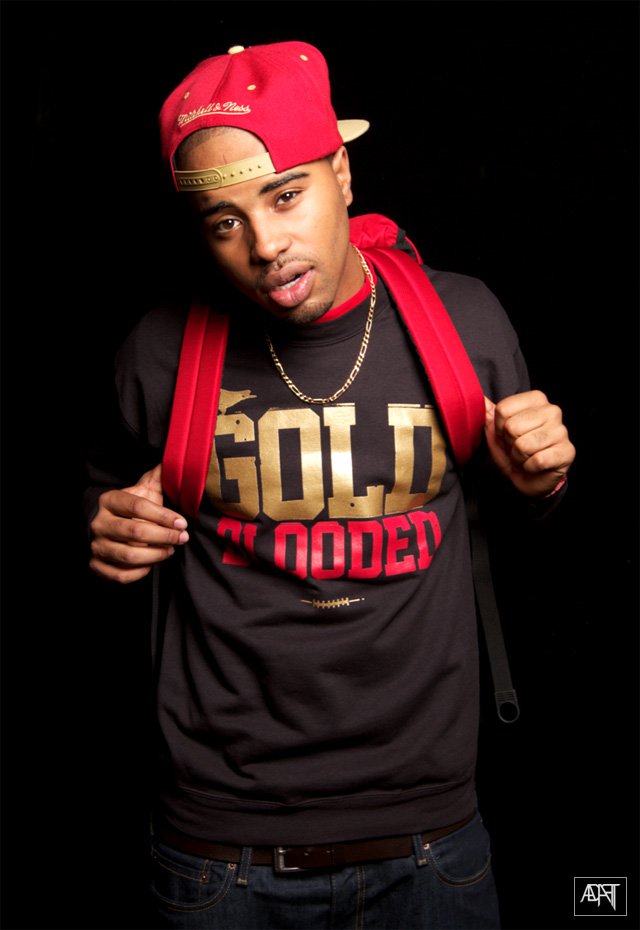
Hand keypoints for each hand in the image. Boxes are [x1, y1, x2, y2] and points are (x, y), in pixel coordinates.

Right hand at [89, 464, 188, 582]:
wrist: (103, 524)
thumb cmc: (130, 508)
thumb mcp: (142, 490)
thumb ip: (158, 477)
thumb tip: (178, 457)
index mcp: (110, 500)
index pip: (138, 507)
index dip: (163, 516)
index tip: (182, 522)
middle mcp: (99, 522)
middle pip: (135, 531)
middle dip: (164, 536)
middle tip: (182, 537)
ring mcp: (96, 545)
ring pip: (129, 555)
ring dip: (155, 554)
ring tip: (170, 549)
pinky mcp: (96, 565)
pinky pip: (120, 575)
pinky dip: (140, 572)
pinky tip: (152, 563)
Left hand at [484, 391, 575, 496]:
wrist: (531, 478)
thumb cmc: (515, 451)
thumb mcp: (497, 432)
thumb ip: (489, 414)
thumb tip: (479, 397)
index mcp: (536, 399)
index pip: (502, 410)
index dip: (498, 428)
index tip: (507, 435)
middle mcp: (552, 410)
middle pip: (512, 427)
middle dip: (509, 444)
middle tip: (518, 449)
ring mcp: (562, 431)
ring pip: (523, 445)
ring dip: (519, 458)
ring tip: (526, 457)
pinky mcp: (567, 452)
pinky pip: (537, 460)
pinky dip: (530, 468)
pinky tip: (536, 465)